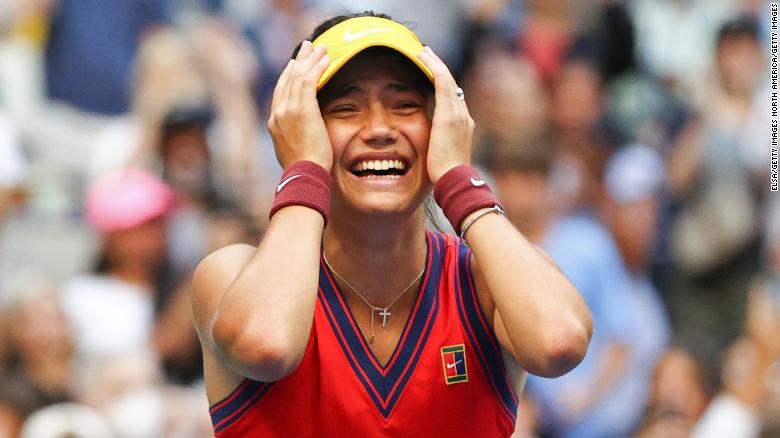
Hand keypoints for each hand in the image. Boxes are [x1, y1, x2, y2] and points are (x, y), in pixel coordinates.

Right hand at [267, 41, 332, 170]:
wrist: (304, 175)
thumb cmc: (304, 169)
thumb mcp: (294, 150)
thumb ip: (294, 137)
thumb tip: (301, 134)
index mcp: (274, 123)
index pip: (280, 92)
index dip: (289, 75)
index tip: (296, 64)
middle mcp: (277, 113)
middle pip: (288, 79)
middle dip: (298, 61)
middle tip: (307, 47)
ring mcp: (288, 110)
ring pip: (299, 77)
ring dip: (311, 60)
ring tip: (321, 47)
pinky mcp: (302, 109)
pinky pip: (309, 81)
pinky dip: (317, 67)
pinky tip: (326, 59)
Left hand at [417, 46, 473, 183]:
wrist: (454, 178)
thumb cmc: (446, 173)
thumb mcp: (442, 153)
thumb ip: (438, 142)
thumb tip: (430, 139)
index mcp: (463, 125)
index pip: (453, 98)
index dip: (443, 83)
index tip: (432, 72)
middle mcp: (464, 116)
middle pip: (452, 85)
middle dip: (439, 68)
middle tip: (427, 54)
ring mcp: (458, 114)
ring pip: (448, 80)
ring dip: (436, 64)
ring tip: (424, 52)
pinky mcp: (449, 114)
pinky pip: (443, 85)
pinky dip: (435, 69)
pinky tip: (426, 59)